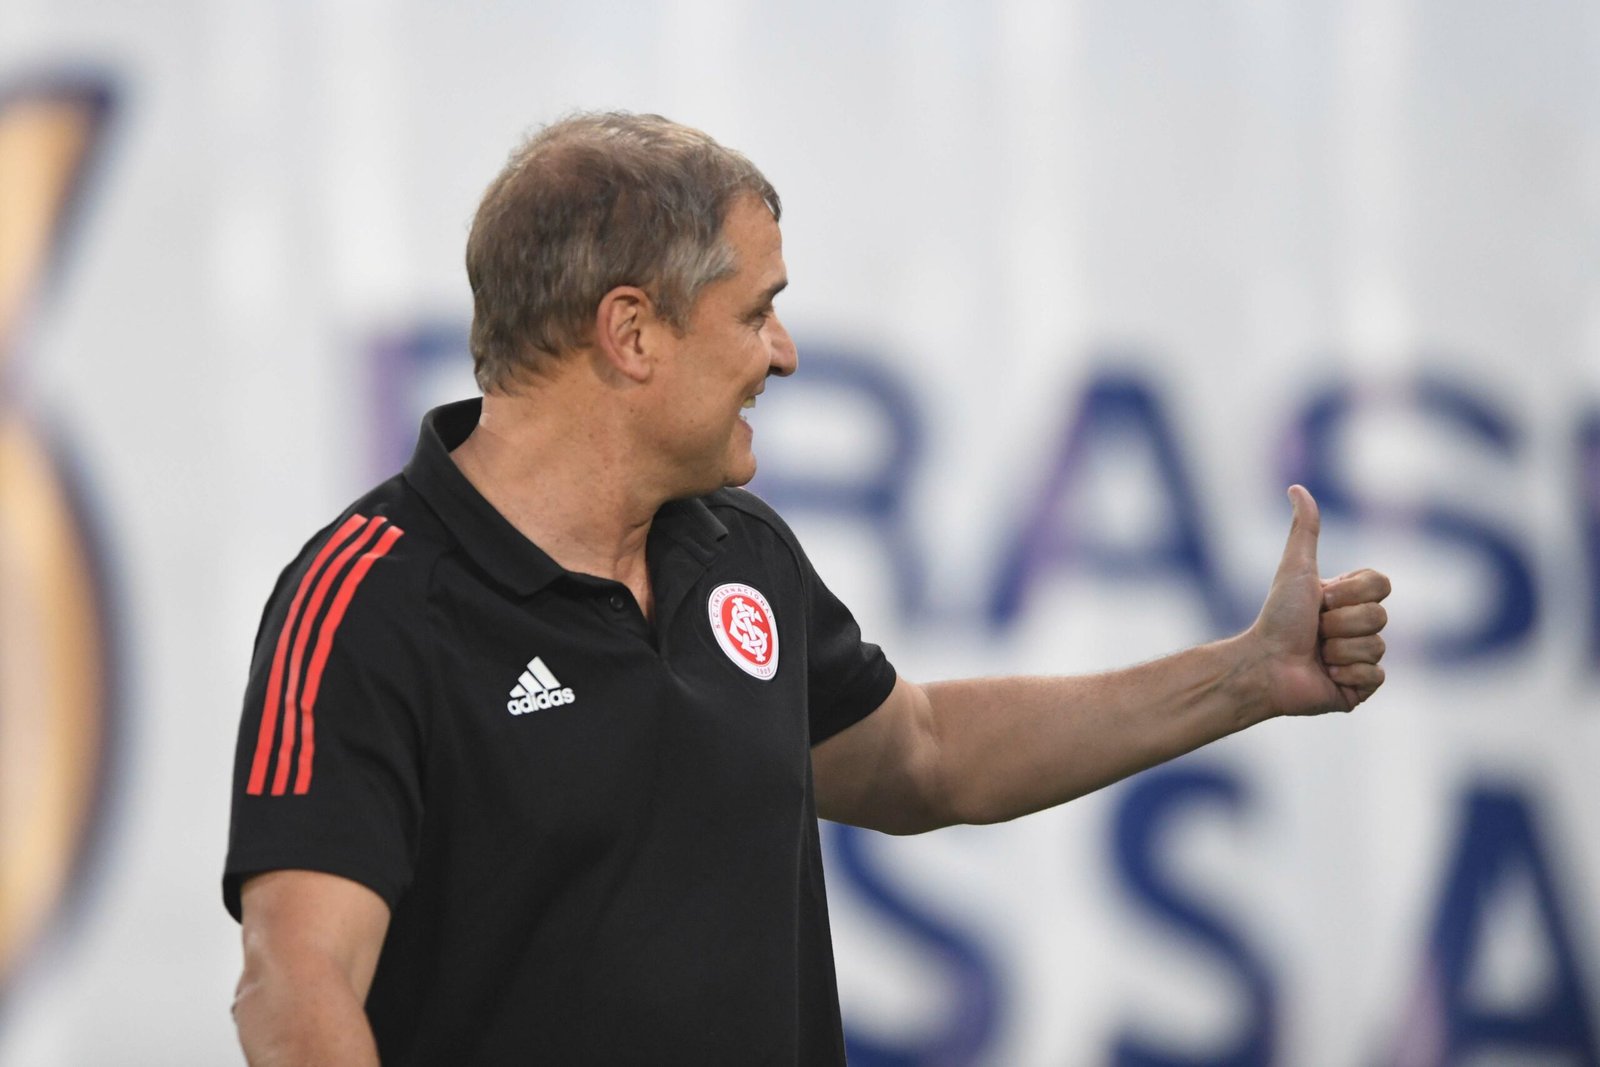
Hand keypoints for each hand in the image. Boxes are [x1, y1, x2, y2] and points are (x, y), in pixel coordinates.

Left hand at [1249, 486, 1390, 715]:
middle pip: (1380, 617)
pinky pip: (1376, 676)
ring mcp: (1363, 658)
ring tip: (1316, 655)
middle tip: (1314, 631)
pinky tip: (1325, 676)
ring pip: (1377, 647)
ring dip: (1338, 651)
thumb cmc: (1277, 616)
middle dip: (1339, 624)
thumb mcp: (1296, 568)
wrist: (1264, 664)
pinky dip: (1346, 675)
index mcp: (1351, 600)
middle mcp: (1360, 628)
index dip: (1350, 593)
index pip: (1381, 585)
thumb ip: (1305, 529)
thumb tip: (1297, 487)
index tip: (1321, 599)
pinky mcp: (1362, 688)